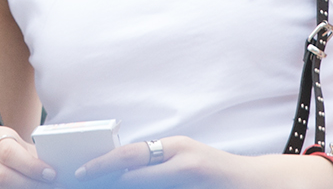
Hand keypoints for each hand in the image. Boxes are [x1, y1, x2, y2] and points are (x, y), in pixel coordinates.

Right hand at [0, 125, 56, 187]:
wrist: (6, 163)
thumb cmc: (21, 155)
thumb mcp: (27, 149)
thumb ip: (39, 155)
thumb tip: (61, 167)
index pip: (9, 153)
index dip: (31, 166)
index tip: (51, 174)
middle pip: (2, 176)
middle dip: (31, 184)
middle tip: (53, 186)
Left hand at [79, 136, 243, 186]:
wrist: (250, 182)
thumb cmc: (213, 171)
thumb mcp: (185, 158)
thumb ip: (158, 161)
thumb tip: (122, 169)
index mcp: (176, 147)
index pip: (131, 155)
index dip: (103, 164)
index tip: (82, 172)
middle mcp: (181, 161)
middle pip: (133, 172)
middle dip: (106, 177)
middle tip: (83, 180)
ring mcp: (188, 177)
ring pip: (144, 185)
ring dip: (122, 186)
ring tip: (101, 187)